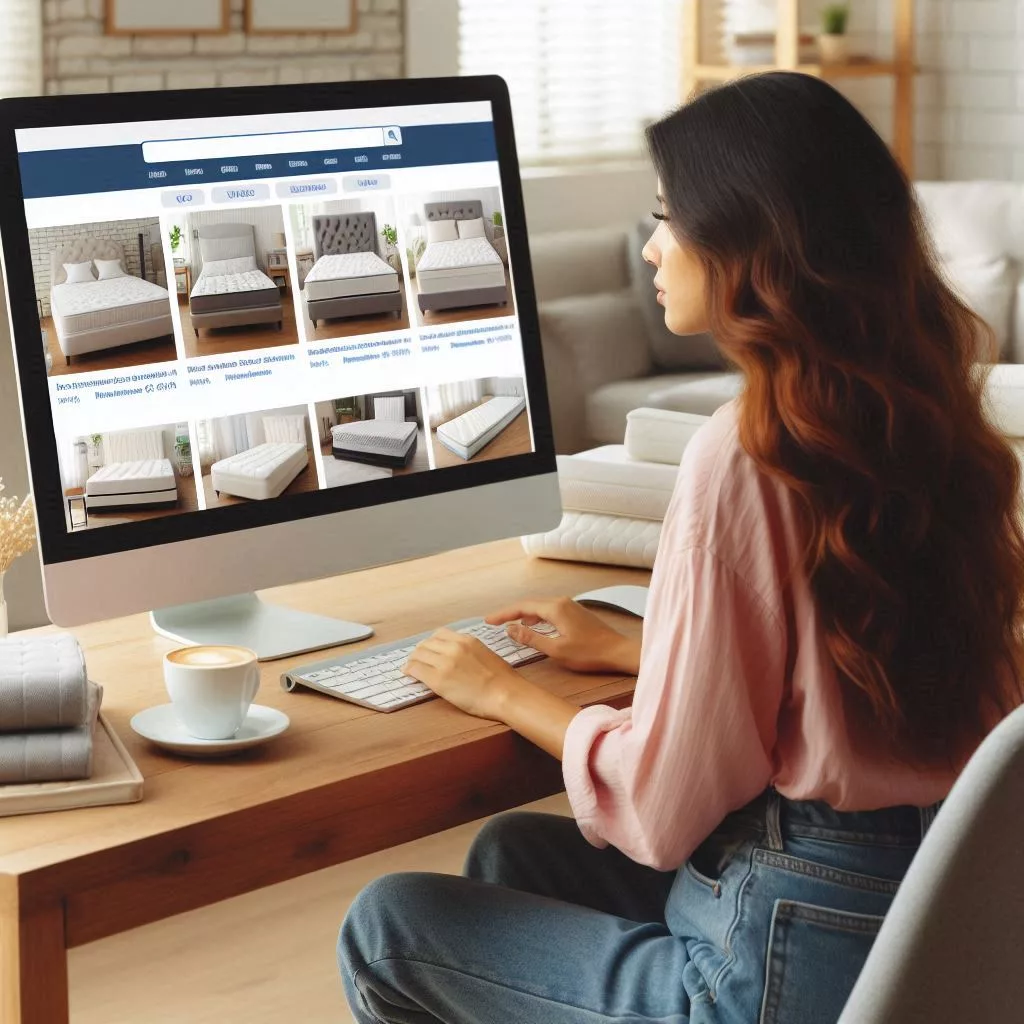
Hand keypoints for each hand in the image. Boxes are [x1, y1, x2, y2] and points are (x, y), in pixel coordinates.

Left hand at [404, 627, 525, 720]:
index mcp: (466, 640)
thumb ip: (467, 650)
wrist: (505, 694)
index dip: (431, 643)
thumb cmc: (502, 679)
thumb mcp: (484, 653)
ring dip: (413, 660)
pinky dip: (410, 670)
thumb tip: (455, 657)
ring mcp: (444, 662)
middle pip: (426, 643)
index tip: (429, 650)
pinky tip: (409, 674)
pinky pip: (416, 669)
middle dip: (420, 651)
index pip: (439, 634)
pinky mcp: (438, 679)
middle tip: (417, 660)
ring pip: (418, 654)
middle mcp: (453, 647)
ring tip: (411, 667)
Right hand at [486, 597, 640, 674]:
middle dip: (510, 612)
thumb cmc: (589, 653)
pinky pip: (549, 609)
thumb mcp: (556, 650)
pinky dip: (536, 616)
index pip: (522, 607)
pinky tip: (533, 625)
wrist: (618, 651)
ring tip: (509, 624)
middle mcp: (561, 602)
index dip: (503, 613)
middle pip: (529, 603)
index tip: (488, 620)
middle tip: (494, 622)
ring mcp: (570, 605)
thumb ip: (531, 638)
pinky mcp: (575, 612)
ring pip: (539, 606)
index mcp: (555, 608)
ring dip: (523, 614)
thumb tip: (510, 629)